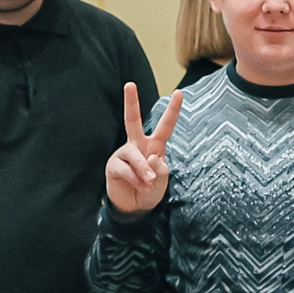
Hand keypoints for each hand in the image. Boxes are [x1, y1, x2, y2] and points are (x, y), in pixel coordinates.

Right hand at [105, 82, 180, 213]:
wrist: (136, 209)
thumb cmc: (151, 190)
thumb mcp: (163, 180)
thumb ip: (161, 167)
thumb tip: (150, 157)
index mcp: (155, 145)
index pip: (165, 125)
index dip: (173, 110)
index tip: (180, 92)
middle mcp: (138, 145)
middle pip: (132, 120)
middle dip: (131, 102)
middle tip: (129, 84)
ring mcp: (124, 154)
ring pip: (135, 154)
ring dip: (145, 171)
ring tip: (149, 182)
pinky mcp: (113, 165)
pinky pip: (126, 170)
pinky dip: (136, 180)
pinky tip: (139, 187)